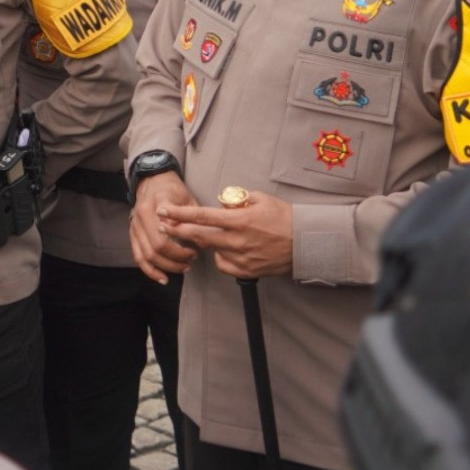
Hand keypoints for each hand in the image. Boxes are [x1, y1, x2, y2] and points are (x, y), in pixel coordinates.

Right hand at [130, 174, 199, 282]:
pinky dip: (150, 271)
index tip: (196, 248)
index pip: (168, 228)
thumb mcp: (188, 198)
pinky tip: (163, 278)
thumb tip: (202, 243)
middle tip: (192, 259)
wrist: (153, 181)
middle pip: (157, 246)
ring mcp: (135, 225)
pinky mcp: (132, 234)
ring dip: (166, 266)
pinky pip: (138, 258)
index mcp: (158, 202)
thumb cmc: (174, 190)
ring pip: (148, 255)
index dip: (183, 243)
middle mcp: (142, 214)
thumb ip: (193, 219)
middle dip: (177, 258)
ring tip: (183, 268)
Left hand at [165, 187, 295, 279]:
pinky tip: (226, 249)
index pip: (202, 216)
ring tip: (206, 234)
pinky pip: (223, 264)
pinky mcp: (246, 270)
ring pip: (211, 250)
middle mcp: (237, 240)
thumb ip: (236, 200)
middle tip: (164, 225)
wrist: (305, 242)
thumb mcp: (260, 199)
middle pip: (198, 236)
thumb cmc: (284, 217)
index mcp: (239, 220)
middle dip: (178, 230)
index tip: (164, 211)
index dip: (180, 213)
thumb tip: (221, 203)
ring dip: (203, 242)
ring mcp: (241, 258)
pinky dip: (220, 256)